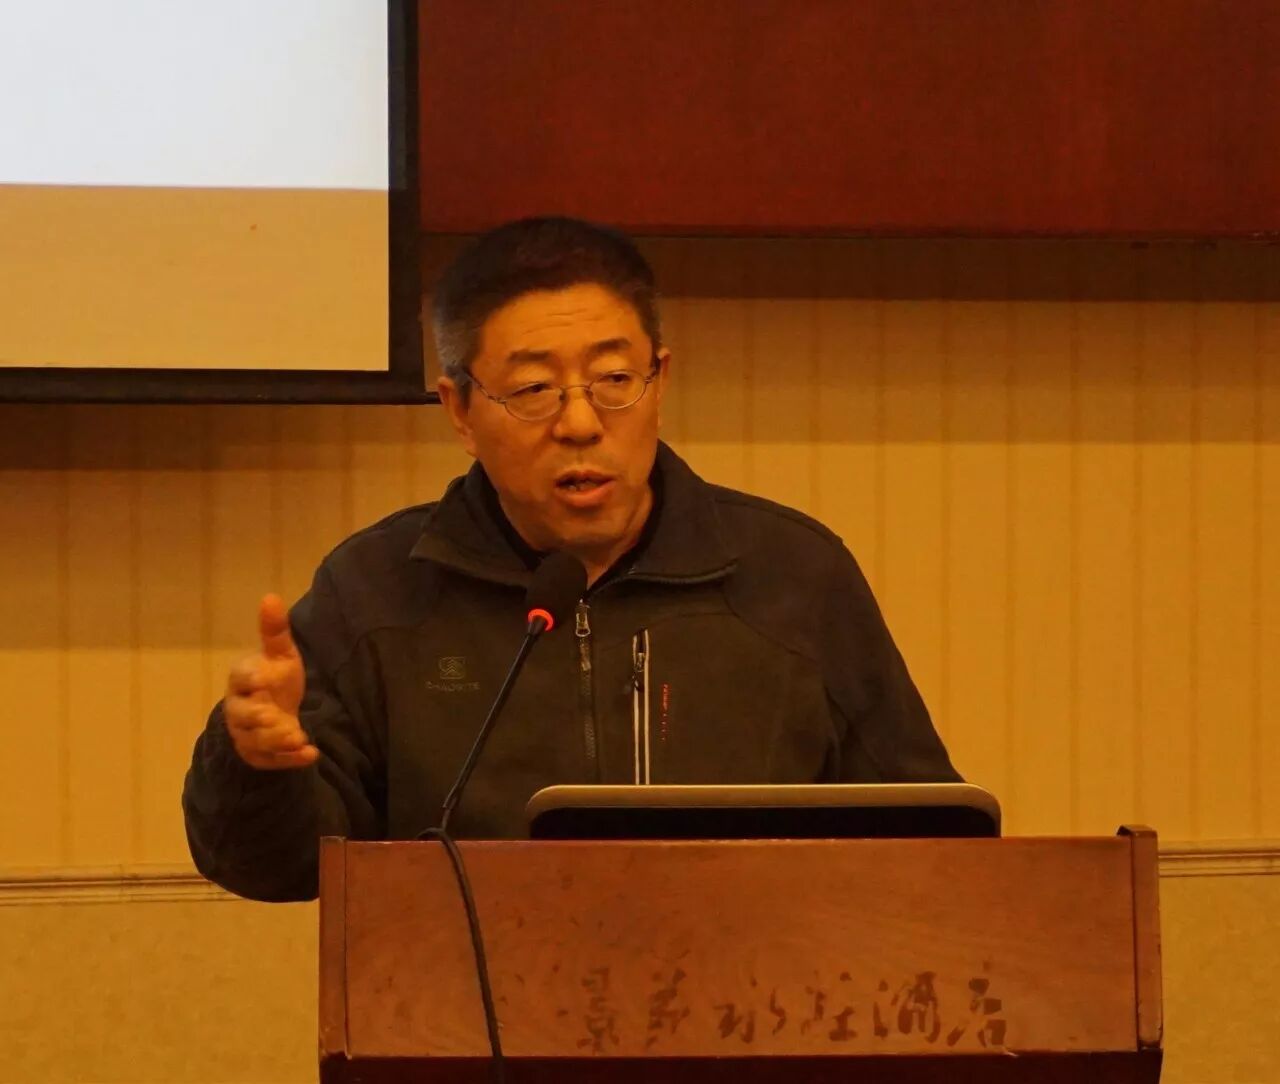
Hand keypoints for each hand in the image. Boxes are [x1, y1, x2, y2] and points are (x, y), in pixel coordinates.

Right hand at [223, 594, 317, 769]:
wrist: (272, 712)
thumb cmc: (274, 679)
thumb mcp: (279, 655)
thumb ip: (275, 632)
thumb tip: (271, 597)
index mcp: (242, 680)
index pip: (242, 677)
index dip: (253, 678)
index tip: (268, 676)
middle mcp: (239, 709)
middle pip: (244, 715)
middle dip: (261, 718)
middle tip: (279, 717)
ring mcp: (248, 734)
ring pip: (256, 741)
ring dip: (277, 740)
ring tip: (298, 737)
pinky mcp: (260, 755)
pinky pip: (272, 761)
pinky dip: (291, 760)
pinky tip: (310, 754)